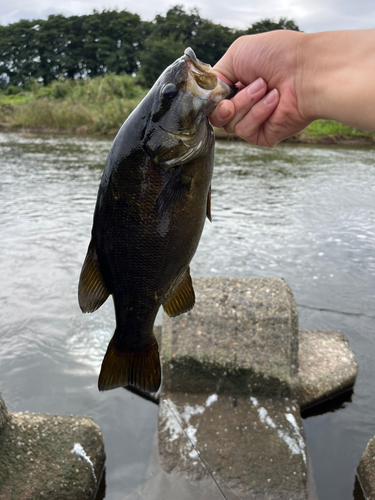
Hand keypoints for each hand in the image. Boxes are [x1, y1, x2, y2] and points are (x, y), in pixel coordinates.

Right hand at [210, 31, 311, 146]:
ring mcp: (254, 122)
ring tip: (266, 87)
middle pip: (216, 116)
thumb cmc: (277, 56)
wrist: (306, 70)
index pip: (212, 101)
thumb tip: (207, 97)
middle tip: (244, 85)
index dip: (210, 98)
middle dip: (228, 101)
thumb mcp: (236, 54)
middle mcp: (244, 105)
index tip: (216, 90)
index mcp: (237, 86)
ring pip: (229, 124)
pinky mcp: (263, 136)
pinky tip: (274, 100)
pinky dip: (258, 113)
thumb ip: (215, 76)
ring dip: (246, 103)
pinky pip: (245, 131)